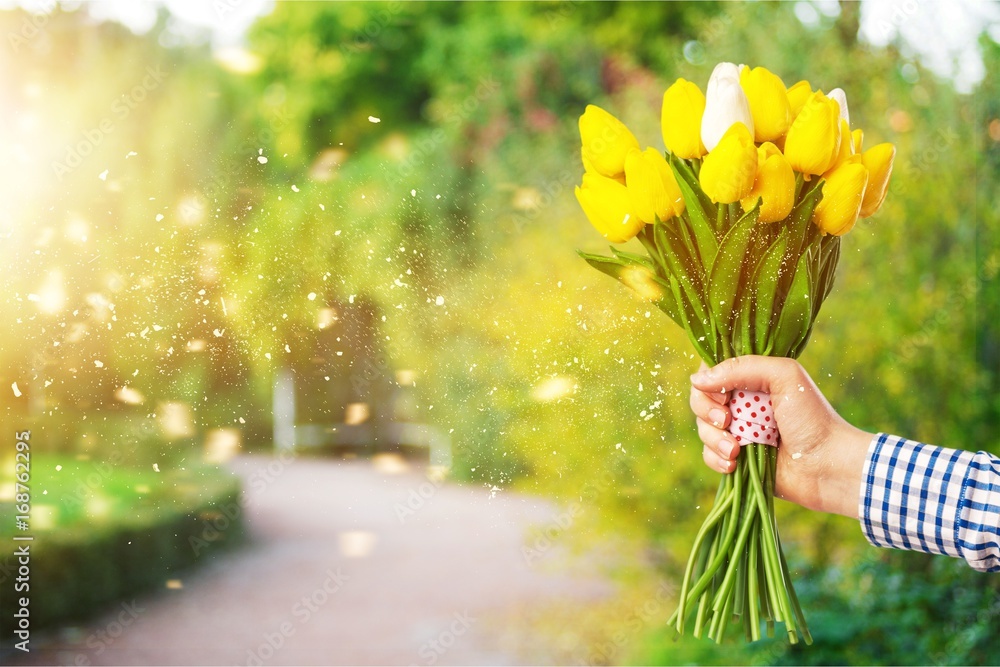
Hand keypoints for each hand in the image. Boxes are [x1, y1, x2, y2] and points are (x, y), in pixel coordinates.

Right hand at [689, 356, 871, 517]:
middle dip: (706, 411)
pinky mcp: (736, 458)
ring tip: (736, 450)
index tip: (721, 394)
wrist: (827, 466)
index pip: (713, 371)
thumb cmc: (812, 418)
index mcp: (753, 380)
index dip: (707, 381)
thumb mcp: (783, 377)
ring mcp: (738, 431)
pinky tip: (734, 464)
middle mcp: (742, 403)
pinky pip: (709, 455)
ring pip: (703, 429)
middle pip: (700, 399)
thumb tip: (696, 379)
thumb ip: (741, 369)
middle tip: (726, 421)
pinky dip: (716, 459)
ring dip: (714, 439)